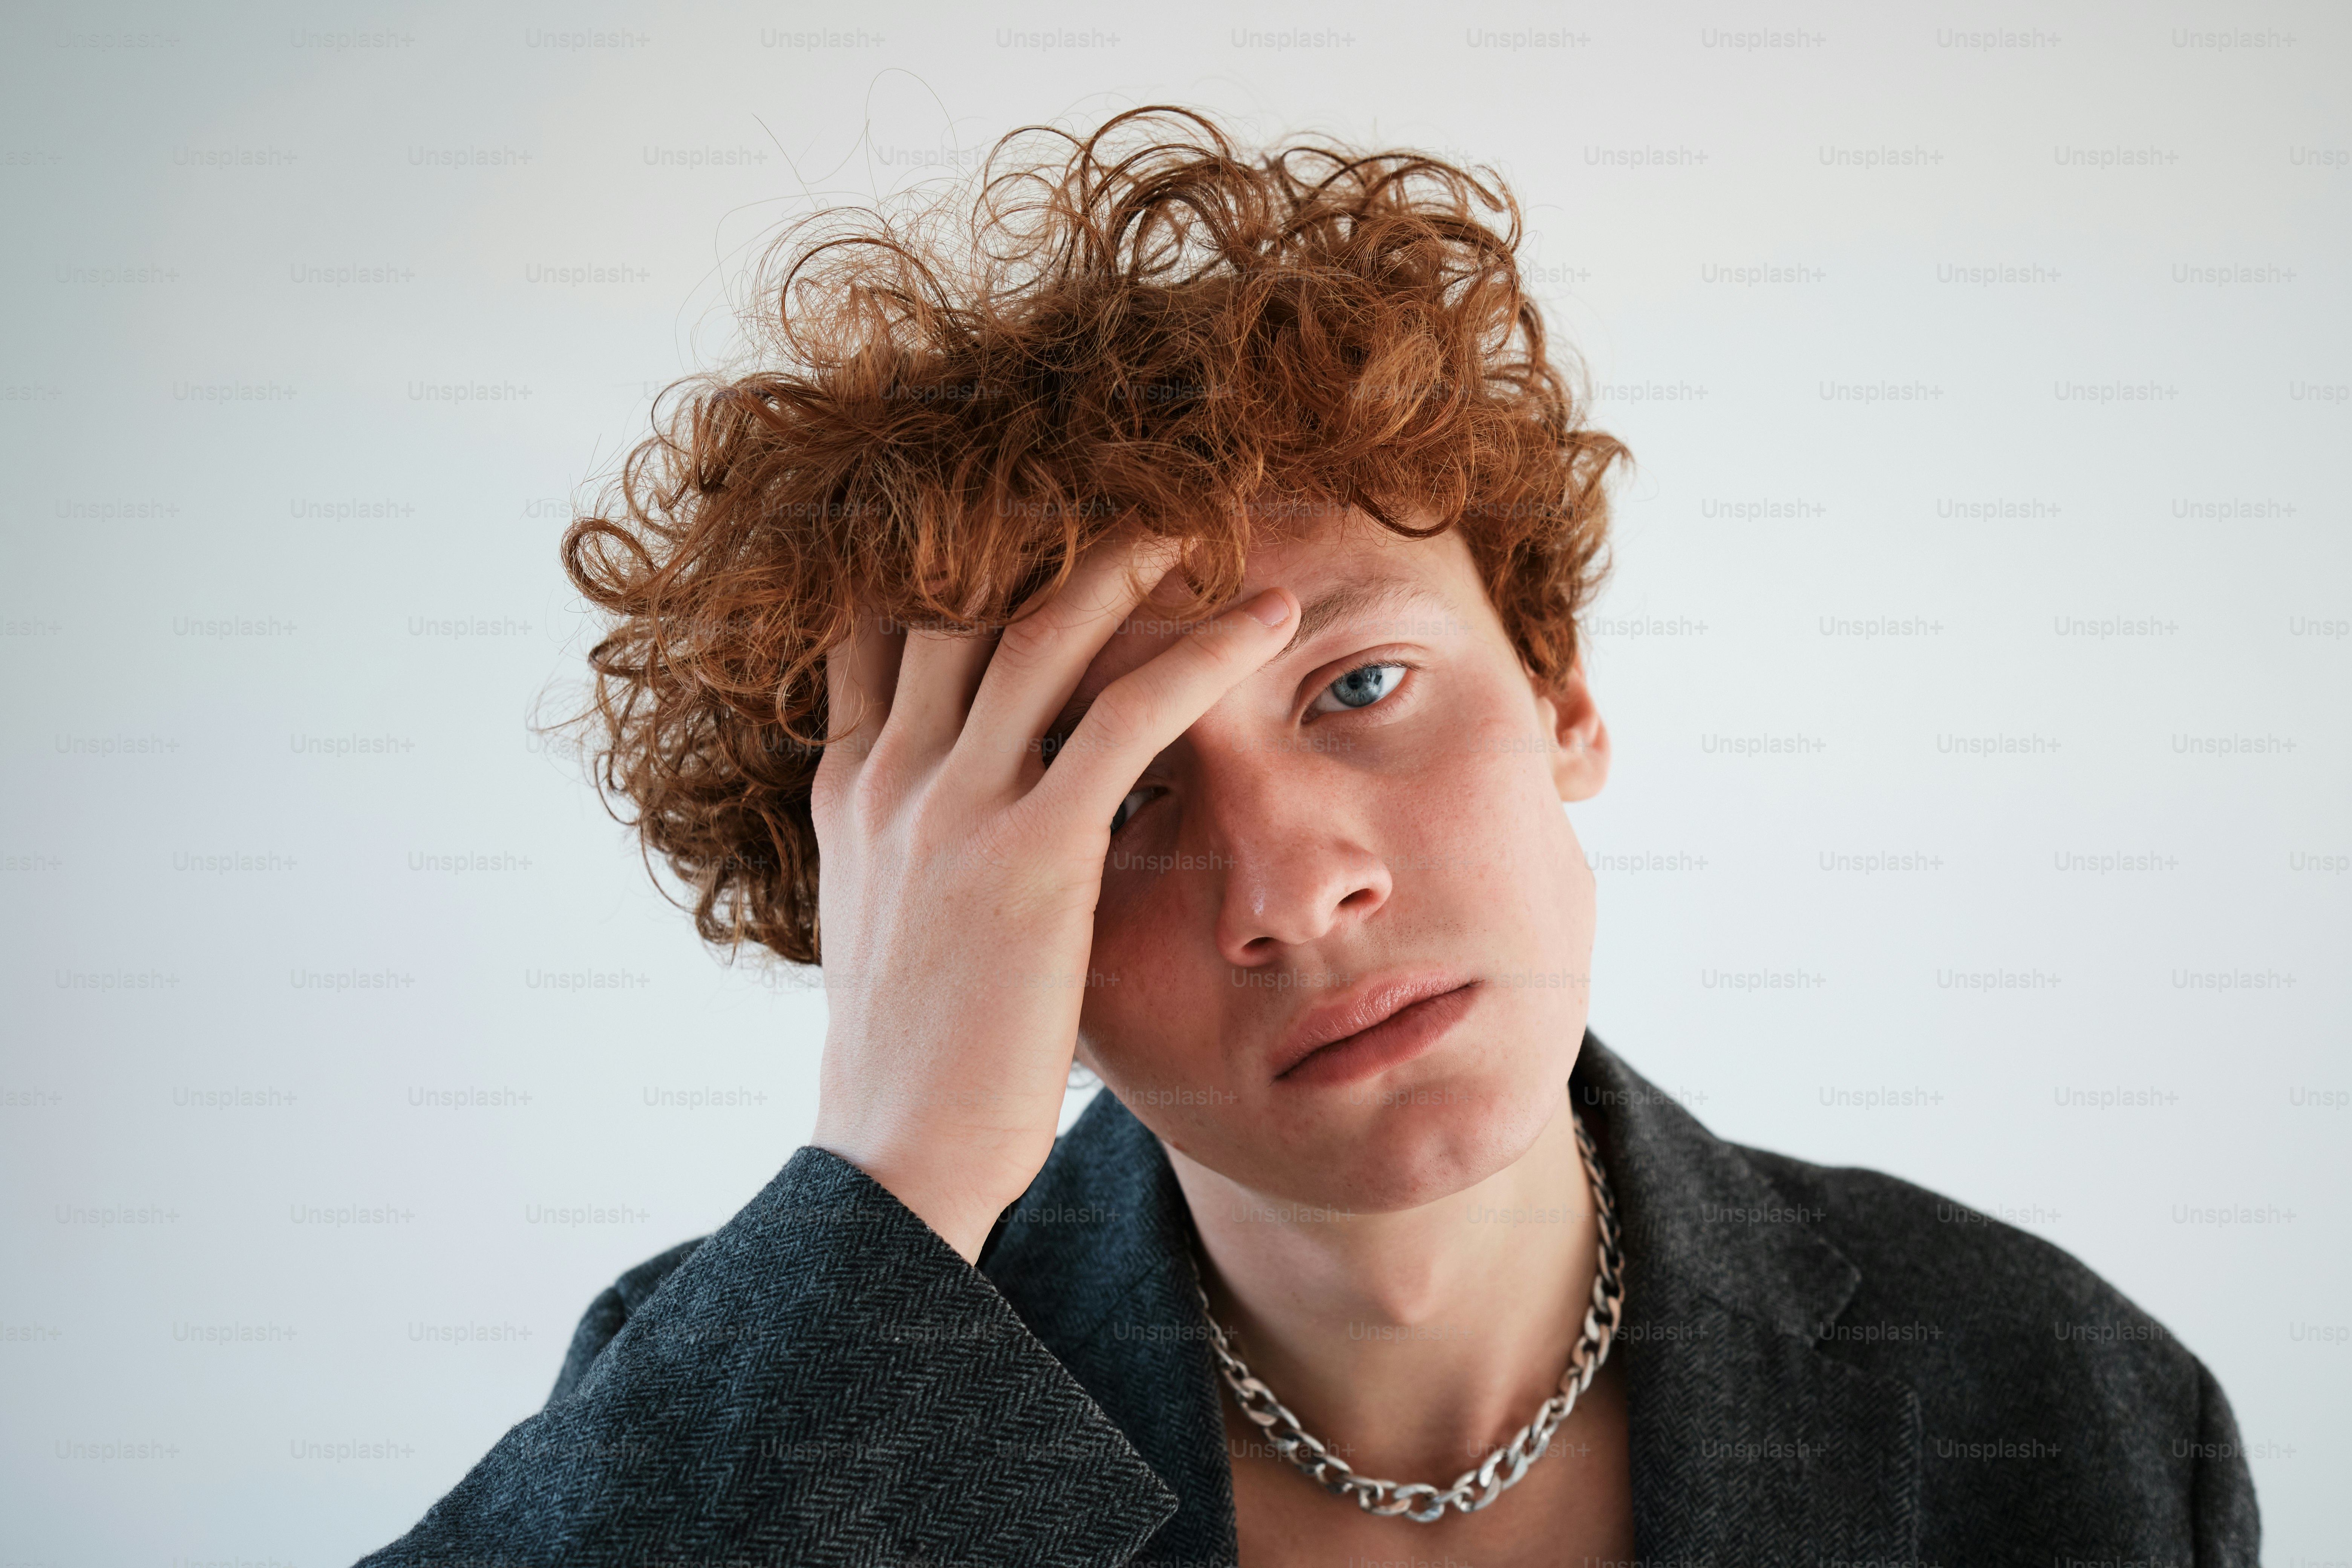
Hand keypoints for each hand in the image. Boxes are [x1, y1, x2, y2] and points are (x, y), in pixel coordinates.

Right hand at [807, 532, 1296, 1260]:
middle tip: (1119, 487)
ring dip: (1129, 563)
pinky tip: (1265, 620)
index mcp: (849, 789)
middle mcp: (892, 775)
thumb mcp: (883, 922)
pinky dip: (1202, 654)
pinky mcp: (1033, 851)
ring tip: (1199, 521)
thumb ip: (910, 842)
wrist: (894, 1158)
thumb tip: (962, 813)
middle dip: (1034, 532)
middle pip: (961, 600)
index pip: (879, 627)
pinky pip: (1127, 716)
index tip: (1002, 515)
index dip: (940, 560)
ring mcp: (954, 806)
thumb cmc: (910, 1059)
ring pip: (1046, 631)